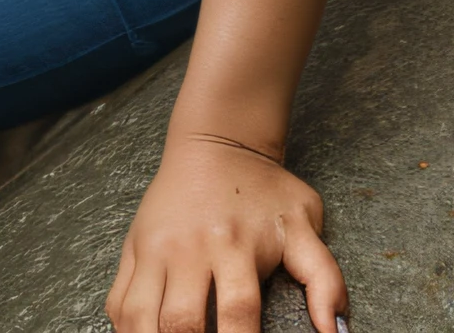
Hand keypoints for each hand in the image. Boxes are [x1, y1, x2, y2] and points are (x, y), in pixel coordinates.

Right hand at [105, 132, 348, 332]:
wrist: (216, 140)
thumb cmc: (264, 189)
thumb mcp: (304, 222)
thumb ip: (325, 278)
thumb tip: (335, 332)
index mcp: (235, 245)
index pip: (239, 317)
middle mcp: (191, 248)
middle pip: (182, 323)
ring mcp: (156, 248)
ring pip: (139, 318)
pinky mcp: (133, 249)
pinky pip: (118, 304)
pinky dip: (128, 330)